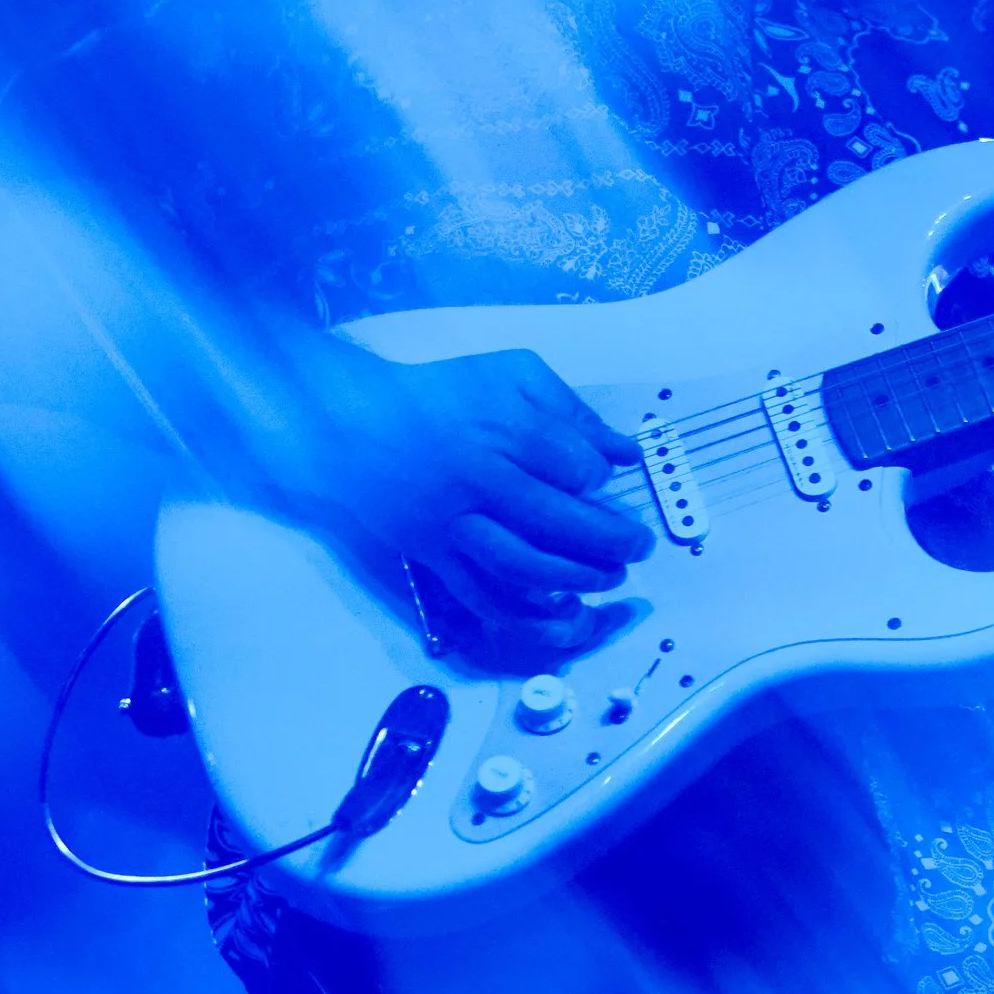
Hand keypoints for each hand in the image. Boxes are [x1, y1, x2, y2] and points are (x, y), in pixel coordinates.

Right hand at [286, 339, 654, 647]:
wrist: (354, 425)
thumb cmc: (442, 395)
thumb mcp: (511, 374)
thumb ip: (572, 410)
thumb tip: (626, 452)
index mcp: (502, 429)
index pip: (574, 466)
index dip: (599, 479)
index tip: (600, 480)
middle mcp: (478, 481)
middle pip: (556, 522)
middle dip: (610, 539)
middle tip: (639, 545)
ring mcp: (453, 526)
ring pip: (523, 567)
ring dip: (577, 580)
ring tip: (610, 578)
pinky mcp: (435, 557)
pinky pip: (485, 598)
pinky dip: (530, 618)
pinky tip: (566, 618)